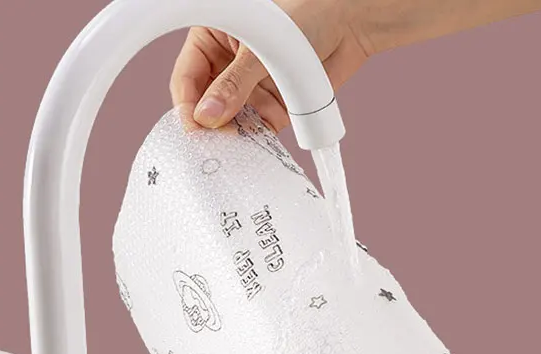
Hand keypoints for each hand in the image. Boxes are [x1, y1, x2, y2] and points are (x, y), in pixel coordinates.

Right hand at [170, 0, 371, 132]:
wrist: (351, 23)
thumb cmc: (305, 13)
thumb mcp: (260, 47)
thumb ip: (235, 83)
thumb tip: (209, 116)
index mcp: (213, 38)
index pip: (188, 77)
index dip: (189, 104)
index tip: (194, 129)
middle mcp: (229, 65)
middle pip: (209, 104)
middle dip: (211, 126)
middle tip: (212, 148)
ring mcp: (253, 87)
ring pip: (234, 120)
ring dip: (233, 137)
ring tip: (234, 153)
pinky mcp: (276, 105)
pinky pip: (260, 128)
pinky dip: (257, 141)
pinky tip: (254, 152)